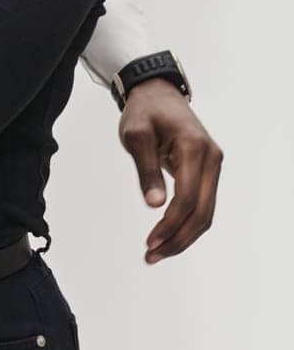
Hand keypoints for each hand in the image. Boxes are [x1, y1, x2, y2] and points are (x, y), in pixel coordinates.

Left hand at [117, 79, 223, 262]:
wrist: (156, 93)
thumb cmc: (144, 112)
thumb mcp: (136, 135)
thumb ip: (146, 169)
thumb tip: (155, 205)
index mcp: (194, 148)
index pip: (187, 199)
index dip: (169, 225)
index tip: (149, 242)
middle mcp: (211, 158)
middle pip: (202, 213)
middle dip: (178, 239)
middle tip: (151, 256)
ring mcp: (213, 165)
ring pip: (206, 213)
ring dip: (183, 236)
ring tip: (157, 253)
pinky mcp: (208, 170)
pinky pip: (202, 203)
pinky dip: (187, 223)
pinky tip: (168, 236)